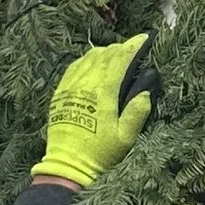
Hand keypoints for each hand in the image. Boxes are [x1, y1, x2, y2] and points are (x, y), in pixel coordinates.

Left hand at [35, 35, 154, 189]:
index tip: (145, 38)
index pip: (120, 60)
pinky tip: (93, 63)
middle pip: (104, 54)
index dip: (133, 46)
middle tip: (133, 48)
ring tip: (116, 55)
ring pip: (87, 58)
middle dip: (120, 48)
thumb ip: (137, 112)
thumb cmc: (100, 154)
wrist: (67, 166)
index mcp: (102, 93)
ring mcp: (69, 88)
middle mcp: (84, 85)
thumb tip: (145, 90)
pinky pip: (73, 68)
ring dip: (103, 53)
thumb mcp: (126, 137)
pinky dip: (85, 60)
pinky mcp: (59, 94)